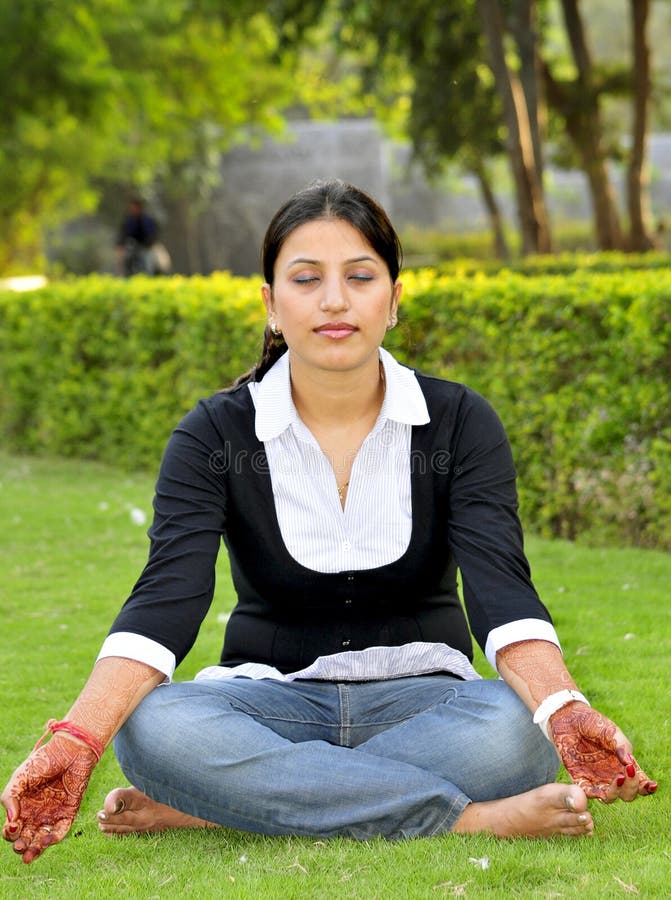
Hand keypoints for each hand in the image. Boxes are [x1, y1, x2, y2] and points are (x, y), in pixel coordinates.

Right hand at [2, 735, 96, 863]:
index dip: (10, 833)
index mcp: (22, 807)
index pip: (12, 829)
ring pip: (41, 839)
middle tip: (20, 847)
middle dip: (21, 846)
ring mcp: (52, 814)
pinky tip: (46, 839)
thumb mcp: (20, 777)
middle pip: (25, 838)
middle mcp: (36, 814)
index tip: (13, 827)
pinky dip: (53, 838)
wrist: (71, 751)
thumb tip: (11, 819)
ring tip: (29, 855)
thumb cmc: (43, 761)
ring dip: (35, 849)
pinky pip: (60, 830)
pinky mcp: (68, 812)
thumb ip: (10, 797)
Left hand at [549, 702, 656, 802]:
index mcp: (624, 765)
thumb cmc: (592, 722)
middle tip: (629, 773)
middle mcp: (612, 775)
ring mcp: (595, 778)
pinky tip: (600, 790)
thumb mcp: (611, 731)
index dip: (647, 787)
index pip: (639, 783)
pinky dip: (594, 794)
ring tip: (618, 777)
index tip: (650, 784)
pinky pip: (587, 792)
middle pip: (627, 794)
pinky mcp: (579, 777)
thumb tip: (629, 763)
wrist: (567, 716)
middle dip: (632, 788)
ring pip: (609, 798)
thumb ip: (622, 745)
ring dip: (616, 792)